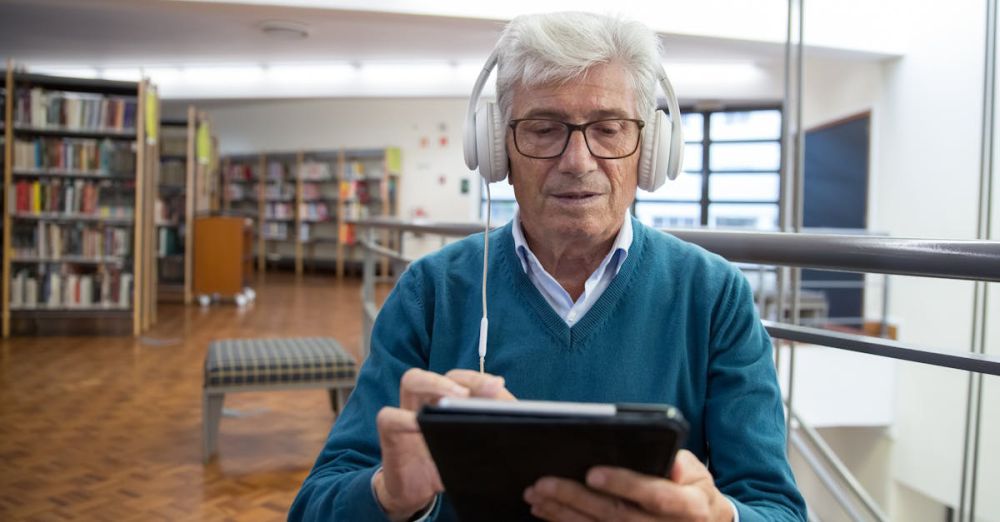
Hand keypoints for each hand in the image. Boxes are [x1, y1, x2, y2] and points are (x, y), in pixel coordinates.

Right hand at [374, 368, 514, 520]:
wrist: (419, 491)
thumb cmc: (448, 460)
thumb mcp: (473, 443)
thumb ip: (489, 424)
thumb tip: (514, 414)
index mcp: (449, 398)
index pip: (463, 378)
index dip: (479, 379)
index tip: (498, 386)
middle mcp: (428, 398)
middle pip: (446, 368)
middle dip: (459, 378)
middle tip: (477, 391)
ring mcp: (407, 411)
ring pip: (412, 380)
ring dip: (434, 384)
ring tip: (455, 398)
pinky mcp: (390, 433)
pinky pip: (390, 416)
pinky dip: (404, 419)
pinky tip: (419, 426)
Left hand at [523, 450, 733, 521]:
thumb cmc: (692, 488)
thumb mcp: (697, 472)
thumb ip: (681, 465)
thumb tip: (669, 461)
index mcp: (689, 506)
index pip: (655, 495)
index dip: (624, 484)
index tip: (593, 473)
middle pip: (616, 516)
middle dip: (577, 498)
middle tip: (544, 482)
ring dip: (563, 514)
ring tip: (536, 495)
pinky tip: (546, 512)